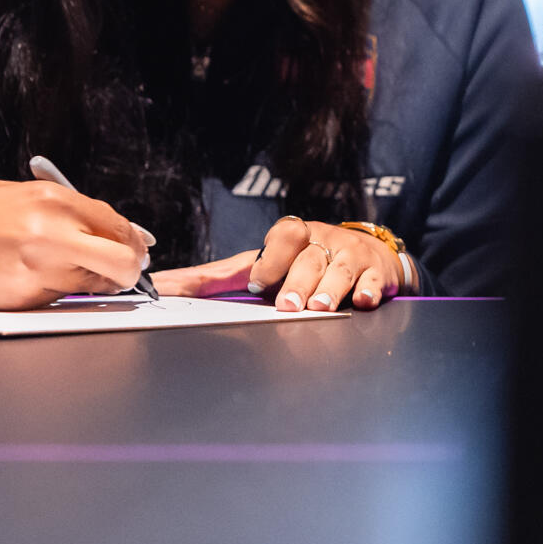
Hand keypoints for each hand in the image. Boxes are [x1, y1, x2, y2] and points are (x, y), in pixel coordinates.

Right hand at [0, 179, 150, 309]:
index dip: (134, 242)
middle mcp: (50, 233)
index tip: (135, 250)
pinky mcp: (18, 301)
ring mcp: (35, 270)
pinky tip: (24, 279)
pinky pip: (56, 302)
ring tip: (56, 270)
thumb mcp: (19, 195)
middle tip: (119, 272)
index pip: (118, 226)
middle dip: (128, 270)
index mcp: (52, 200)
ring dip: (88, 284)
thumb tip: (112, 232)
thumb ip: (67, 213)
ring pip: (91, 287)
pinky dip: (52, 294)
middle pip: (122, 262)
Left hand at [153, 216, 404, 311]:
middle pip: (309, 257)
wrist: (370, 257)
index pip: (282, 236)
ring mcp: (352, 255)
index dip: (271, 259)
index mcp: (293, 236)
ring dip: (329, 288)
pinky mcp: (378, 271)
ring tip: (319, 308)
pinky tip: (363, 300)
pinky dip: (368, 289)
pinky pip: (374, 279)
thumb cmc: (306, 263)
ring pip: (340, 268)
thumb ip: (219, 277)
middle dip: (298, 281)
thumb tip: (164, 285)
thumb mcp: (265, 264)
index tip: (258, 283)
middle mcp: (324, 240)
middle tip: (289, 306)